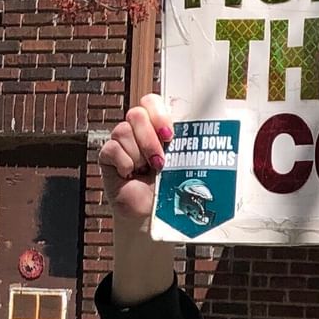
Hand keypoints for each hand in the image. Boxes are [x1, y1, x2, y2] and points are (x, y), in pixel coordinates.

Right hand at [99, 92, 181, 305]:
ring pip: (123, 130)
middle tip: (160, 161)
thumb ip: (187, 143)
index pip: (152, 101)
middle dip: (149, 138)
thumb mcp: (182, 163)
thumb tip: (211, 126)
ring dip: (139, 154)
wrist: (152, 217)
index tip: (170, 134)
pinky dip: (123, 163)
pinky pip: (111, 148)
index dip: (159, 112)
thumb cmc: (170, 190)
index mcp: (157, 127)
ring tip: (146, 171)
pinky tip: (129, 174)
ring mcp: (121, 142)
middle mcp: (138, 131)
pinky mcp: (107, 156)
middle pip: (137, 113)